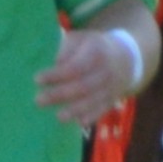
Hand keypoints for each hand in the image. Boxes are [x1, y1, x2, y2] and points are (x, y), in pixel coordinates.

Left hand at [35, 19, 152, 127]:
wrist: (126, 58)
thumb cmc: (94, 47)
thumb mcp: (81, 39)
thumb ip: (66, 49)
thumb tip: (54, 65)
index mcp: (96, 53)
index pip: (74, 67)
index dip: (56, 75)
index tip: (36, 79)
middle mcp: (105, 71)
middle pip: (82, 86)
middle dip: (59, 95)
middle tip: (38, 100)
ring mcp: (111, 87)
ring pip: (92, 101)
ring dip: (75, 110)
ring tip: (58, 117)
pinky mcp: (113, 99)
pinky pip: (103, 109)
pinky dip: (92, 116)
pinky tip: (79, 122)